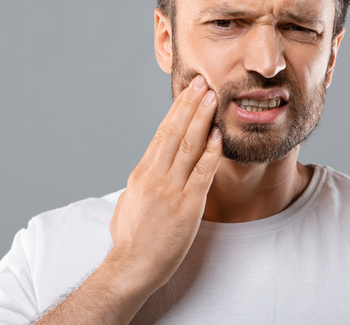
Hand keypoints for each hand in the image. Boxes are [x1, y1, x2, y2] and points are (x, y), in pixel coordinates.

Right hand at [108, 74, 221, 289]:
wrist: (131, 267)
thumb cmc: (129, 238)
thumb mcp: (129, 202)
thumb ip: (141, 182)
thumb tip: (148, 170)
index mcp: (141, 172)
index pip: (161, 132)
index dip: (177, 110)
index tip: (189, 93)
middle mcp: (155, 175)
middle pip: (174, 131)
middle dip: (190, 104)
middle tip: (203, 82)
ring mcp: (170, 189)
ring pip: (188, 146)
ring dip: (202, 119)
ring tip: (213, 98)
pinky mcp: (187, 206)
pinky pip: (202, 173)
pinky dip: (211, 152)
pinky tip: (219, 136)